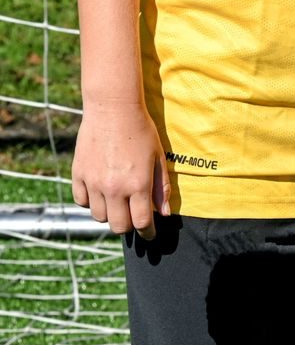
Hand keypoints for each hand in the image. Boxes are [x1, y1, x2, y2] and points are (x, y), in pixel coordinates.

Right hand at [72, 101, 168, 239]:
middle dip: (129, 226)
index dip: (147, 232)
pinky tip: (101, 192)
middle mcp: (114, 188)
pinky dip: (92, 202)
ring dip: (110, 214)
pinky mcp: (78, 176)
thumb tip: (164, 213)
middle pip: (118, 226)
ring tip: (119, 202)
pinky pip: (82, 202)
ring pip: (99, 216)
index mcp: (138, 184)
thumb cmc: (141, 131)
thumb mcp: (158, 157)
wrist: (113, 110)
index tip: (150, 235)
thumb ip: (161, 187)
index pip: (141, 222)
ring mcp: (94, 183)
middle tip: (134, 218)